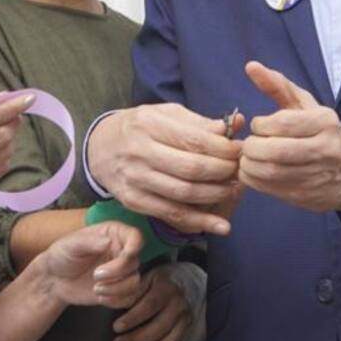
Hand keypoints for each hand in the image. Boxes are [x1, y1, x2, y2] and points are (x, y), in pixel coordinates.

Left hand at [41, 222, 142, 307]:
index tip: (126, 254)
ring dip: (116, 289)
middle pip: (135, 262)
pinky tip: (100, 297)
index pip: (135, 236)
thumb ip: (90, 242)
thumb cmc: (61, 255)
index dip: (135, 246)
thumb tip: (108, 241)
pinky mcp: (118, 290)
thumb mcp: (71, 244)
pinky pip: (129, 298)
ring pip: (134, 283)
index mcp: (113, 234)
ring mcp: (121, 272)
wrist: (54, 280)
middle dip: (117, 272)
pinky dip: (116, 301)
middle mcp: (121, 251)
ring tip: (96, 289)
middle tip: (96, 275)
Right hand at [87, 104, 242, 234]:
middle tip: (239, 171)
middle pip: (192, 168)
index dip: (224, 149)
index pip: (195, 140)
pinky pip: (171, 214)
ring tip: (232, 190)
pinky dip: (199, 222)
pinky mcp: (133, 201)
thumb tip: (237, 125)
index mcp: (150, 123)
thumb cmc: (141, 127)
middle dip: (223, 172)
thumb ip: (200, 123)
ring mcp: (135, 178)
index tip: (240, 151)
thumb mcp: (166, 114)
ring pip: (184, 193)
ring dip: (215, 196)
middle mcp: (140, 151)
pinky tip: (219, 225)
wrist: (100, 146)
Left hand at [112, 267, 192, 340]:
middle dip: (136, 339)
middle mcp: (179, 304)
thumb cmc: (163, 280)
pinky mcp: (188, 331)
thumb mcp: (147, 276)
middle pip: (159, 328)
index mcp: (167, 287)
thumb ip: (129, 289)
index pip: (149, 305)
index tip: (116, 327)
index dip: (132, 319)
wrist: (191, 283)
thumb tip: (104, 298)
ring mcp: (186, 319)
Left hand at [239, 61, 340, 211]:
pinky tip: (255, 172)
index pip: (283, 123)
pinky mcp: (308, 196)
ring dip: (249, 166)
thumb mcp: (303, 105)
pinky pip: (272, 190)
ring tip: (248, 158)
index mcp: (325, 122)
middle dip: (252, 148)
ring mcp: (318, 176)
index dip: (261, 125)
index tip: (258, 126)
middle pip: (275, 152)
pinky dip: (254, 181)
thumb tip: (250, 65)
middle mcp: (325, 149)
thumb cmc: (319, 131)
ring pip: (271, 173)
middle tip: (248, 145)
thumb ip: (277, 85)